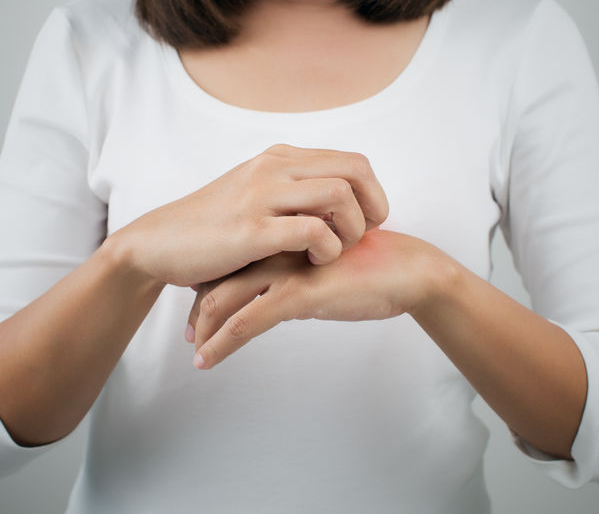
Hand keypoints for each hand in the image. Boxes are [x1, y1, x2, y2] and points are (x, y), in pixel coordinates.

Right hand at [108, 143, 388, 287]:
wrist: (157, 243)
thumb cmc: (211, 227)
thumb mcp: (254, 195)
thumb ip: (292, 192)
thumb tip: (341, 204)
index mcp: (279, 158)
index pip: (353, 161)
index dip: (372, 194)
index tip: (365, 224)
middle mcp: (273, 168)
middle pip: (355, 171)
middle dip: (372, 208)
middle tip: (362, 238)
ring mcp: (261, 196)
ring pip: (339, 196)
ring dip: (351, 231)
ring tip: (335, 252)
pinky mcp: (251, 230)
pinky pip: (312, 231)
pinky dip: (327, 249)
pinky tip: (314, 263)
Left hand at [185, 228, 449, 368]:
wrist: (411, 270)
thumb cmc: (375, 268)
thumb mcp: (327, 268)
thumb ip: (299, 276)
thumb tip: (280, 298)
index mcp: (282, 235)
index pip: (231, 257)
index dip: (209, 281)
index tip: (196, 305)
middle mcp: (276, 248)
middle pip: (217, 275)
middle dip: (197, 306)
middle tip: (187, 332)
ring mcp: (285, 269)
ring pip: (222, 298)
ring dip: (202, 328)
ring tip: (195, 351)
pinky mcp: (298, 293)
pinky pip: (247, 321)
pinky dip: (220, 344)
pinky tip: (206, 361)